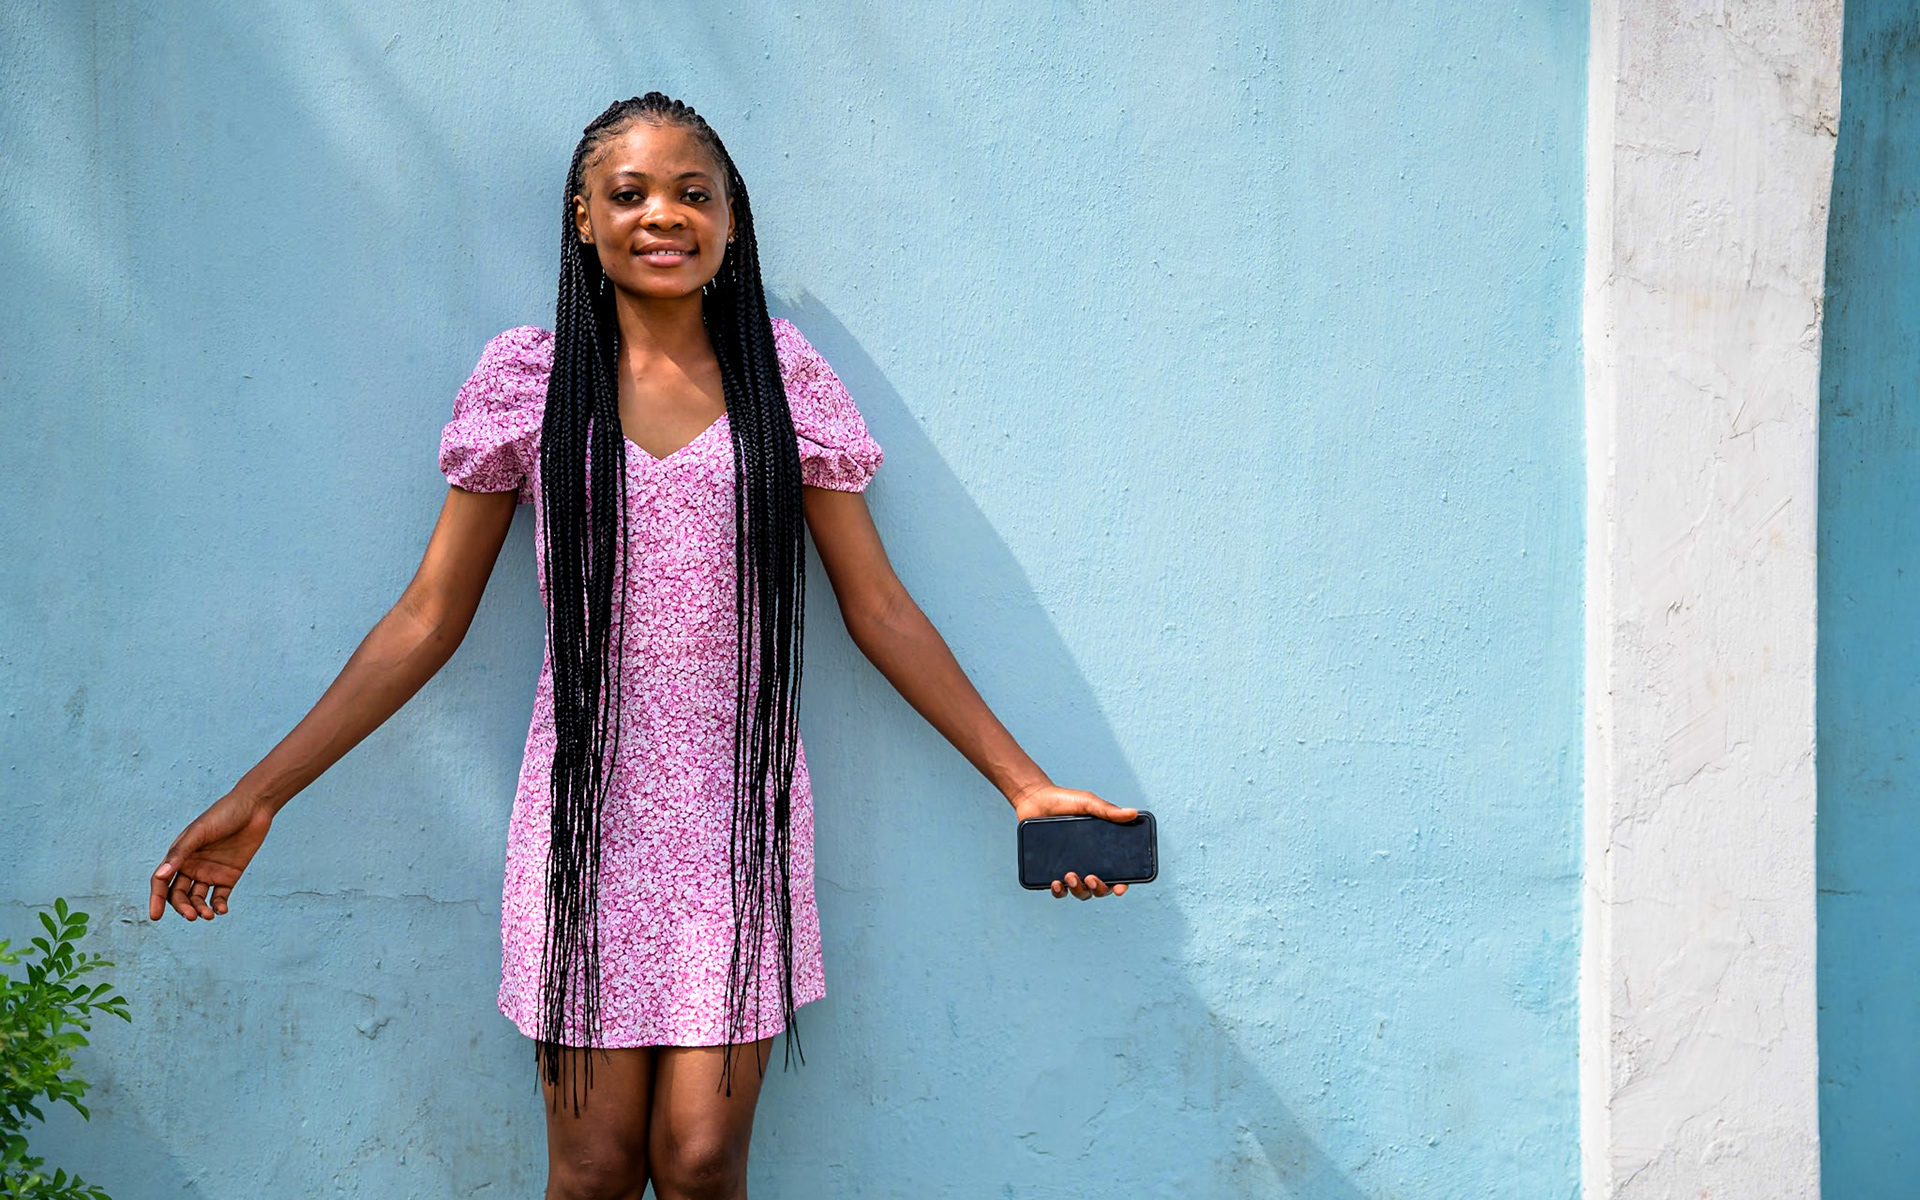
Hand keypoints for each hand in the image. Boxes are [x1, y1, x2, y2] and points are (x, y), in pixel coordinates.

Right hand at [148, 792, 274, 921]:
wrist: (253, 808)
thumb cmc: (222, 815)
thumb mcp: (199, 833)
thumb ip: (180, 854)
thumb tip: (161, 876)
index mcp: (179, 857)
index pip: (162, 882)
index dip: (157, 899)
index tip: (155, 917)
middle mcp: (191, 867)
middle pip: (180, 895)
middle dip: (183, 907)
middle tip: (191, 915)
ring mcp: (210, 873)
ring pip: (198, 899)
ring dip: (200, 909)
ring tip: (207, 915)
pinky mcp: (229, 876)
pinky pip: (220, 896)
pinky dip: (218, 905)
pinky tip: (220, 910)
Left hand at [1009, 783, 1138, 899]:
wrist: (1034, 798)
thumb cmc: (1063, 800)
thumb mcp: (1088, 803)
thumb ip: (1108, 810)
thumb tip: (1132, 813)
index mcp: (1101, 849)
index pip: (1116, 872)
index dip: (1121, 883)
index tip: (1119, 888)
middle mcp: (1087, 862)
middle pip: (1100, 888)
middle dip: (1098, 888)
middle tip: (1091, 878)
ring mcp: (1069, 867)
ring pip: (1081, 892)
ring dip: (1079, 890)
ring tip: (1070, 877)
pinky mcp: (1051, 870)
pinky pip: (1058, 890)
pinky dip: (1059, 892)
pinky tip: (1056, 883)